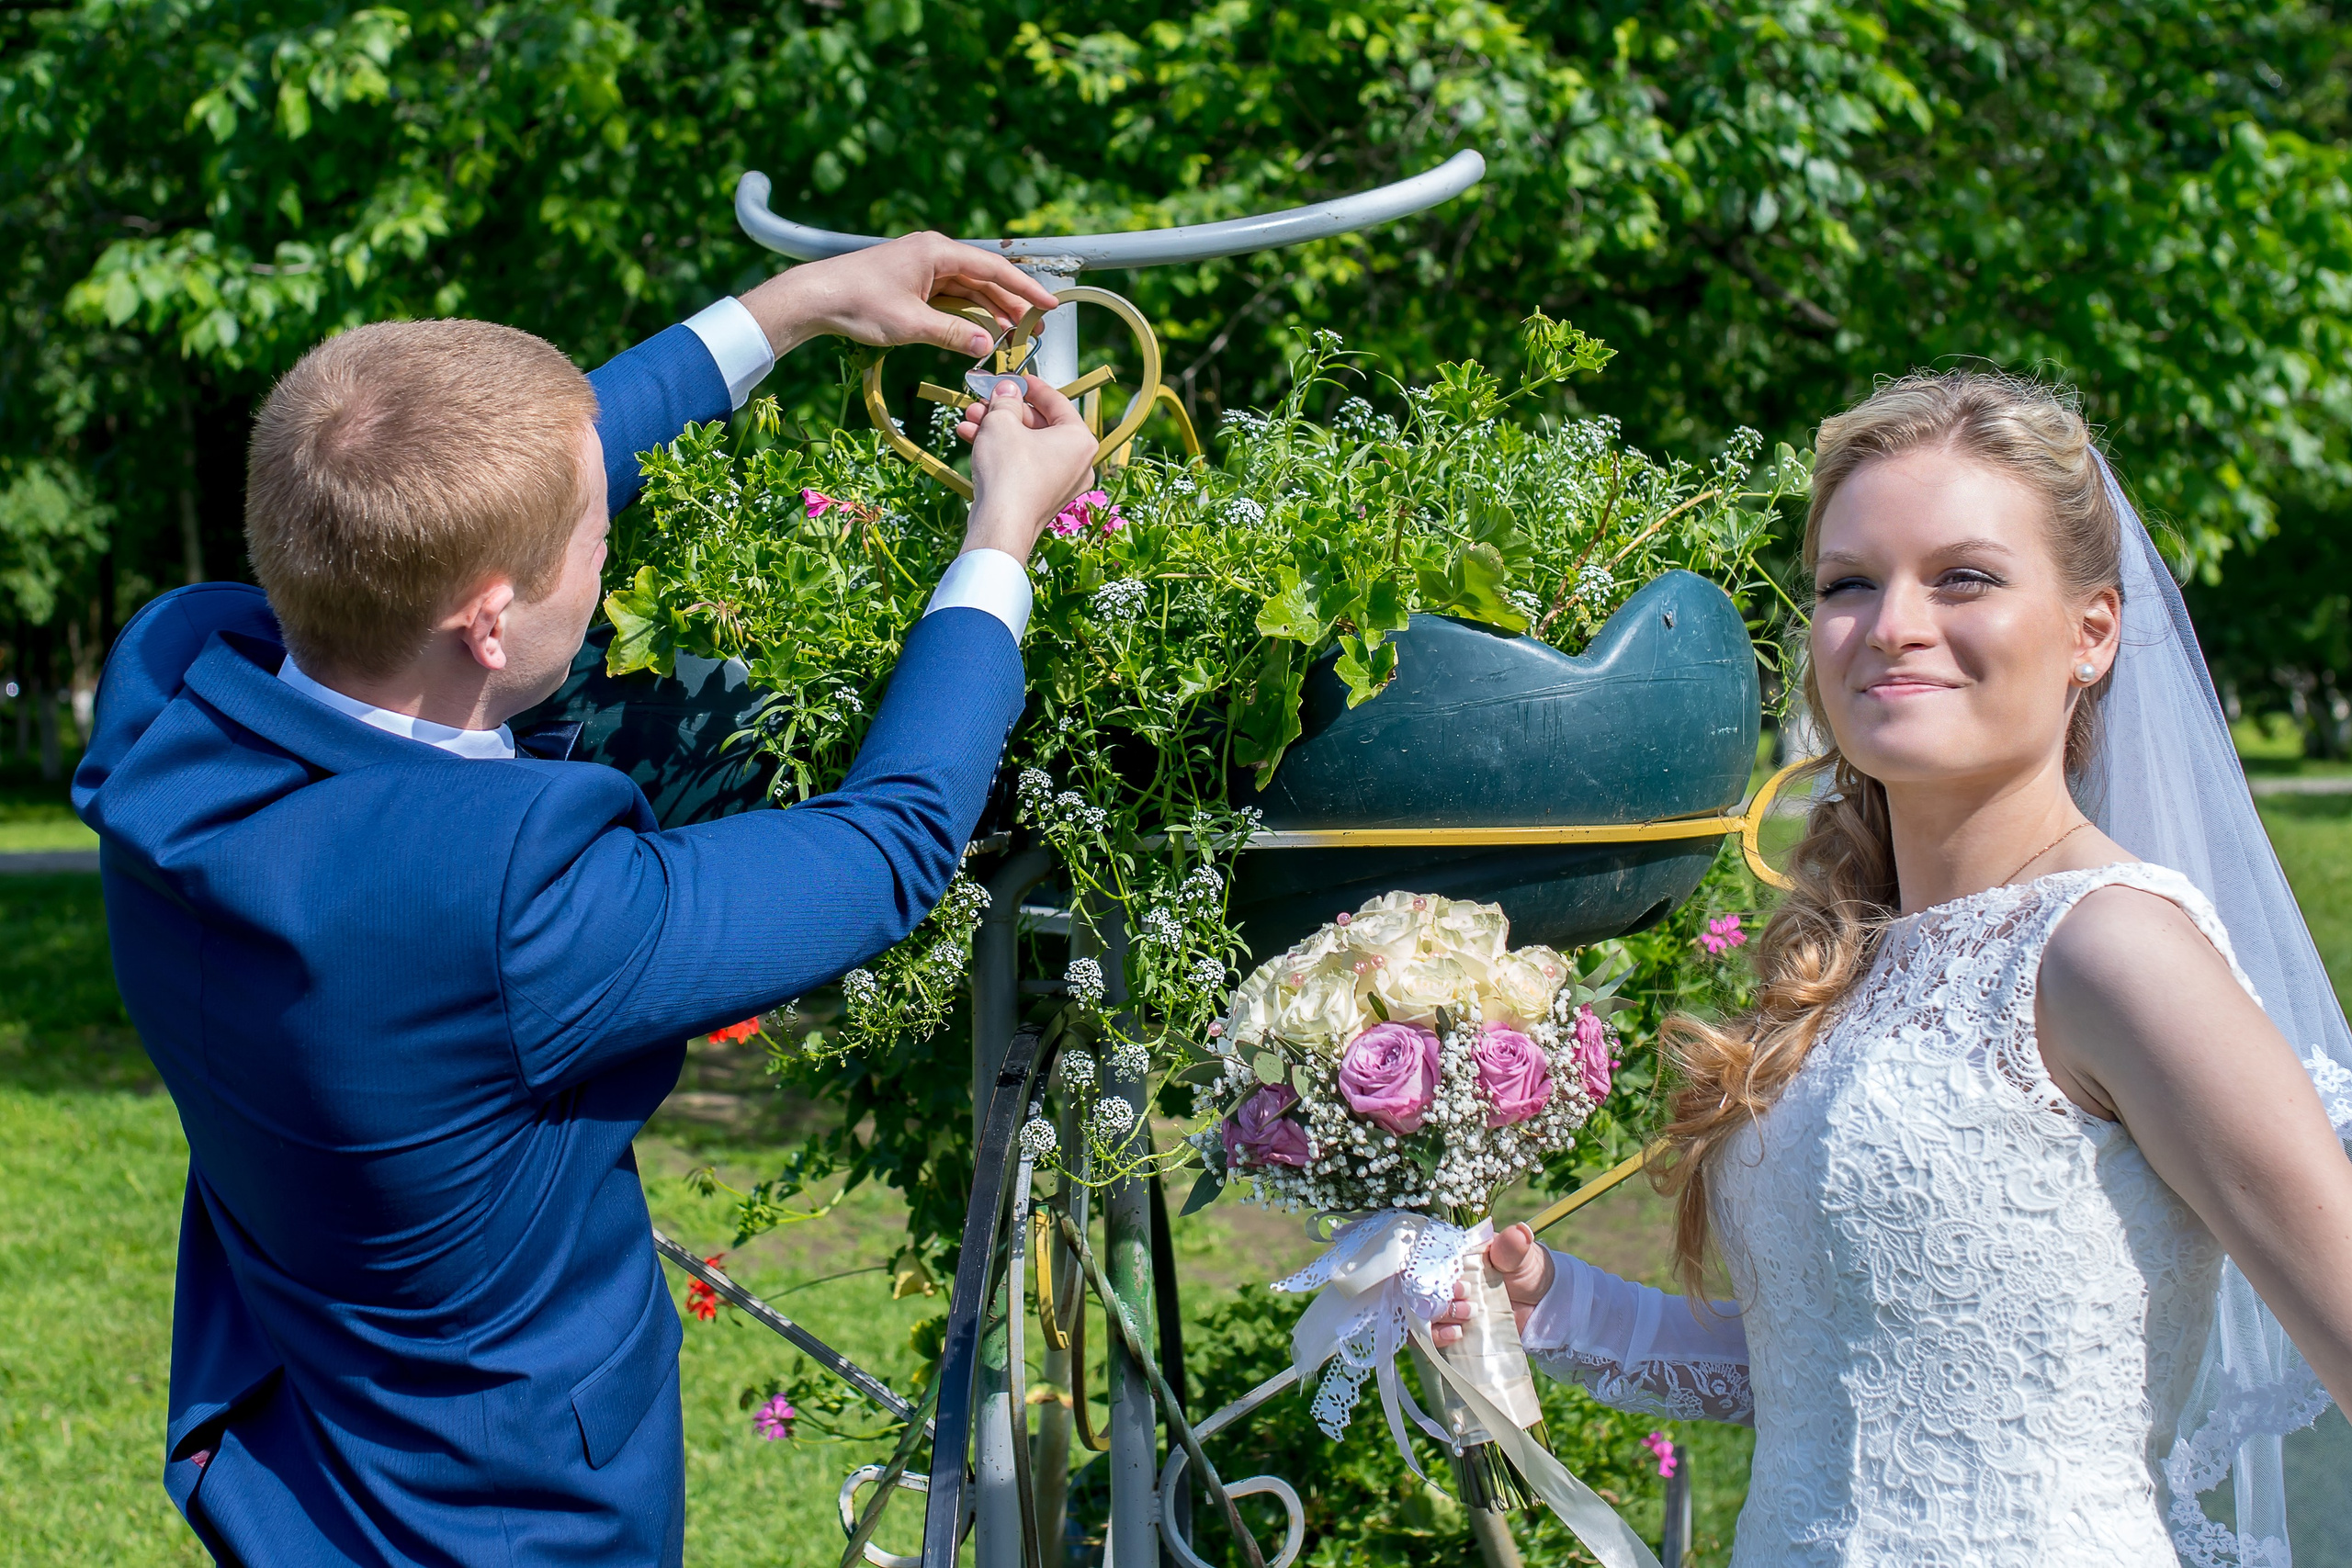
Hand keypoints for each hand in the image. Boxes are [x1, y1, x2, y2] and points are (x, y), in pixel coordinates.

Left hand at [735, 231, 1060, 358]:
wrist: (816, 297)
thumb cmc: (860, 303)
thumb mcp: (911, 324)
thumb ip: (953, 334)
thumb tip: (989, 344)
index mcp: (938, 252)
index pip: (994, 269)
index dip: (1025, 289)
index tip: (1050, 305)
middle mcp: (934, 253)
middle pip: (984, 278)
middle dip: (1011, 303)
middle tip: (1036, 326)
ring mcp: (923, 267)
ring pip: (968, 289)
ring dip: (991, 310)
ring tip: (1014, 333)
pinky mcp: (912, 282)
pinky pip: (950, 296)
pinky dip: (967, 312)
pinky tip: (981, 329)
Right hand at [955, 376, 1097, 563]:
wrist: (1000, 526)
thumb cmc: (1009, 473)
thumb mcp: (1002, 422)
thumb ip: (1006, 399)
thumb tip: (1007, 389)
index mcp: (1080, 440)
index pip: (1057, 401)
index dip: (1032, 386)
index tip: (1015, 378)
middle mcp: (1078, 463)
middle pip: (1039, 424)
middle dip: (1006, 410)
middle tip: (983, 400)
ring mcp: (1061, 484)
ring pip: (1027, 445)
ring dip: (997, 429)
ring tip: (970, 418)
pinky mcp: (1042, 498)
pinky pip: (1023, 466)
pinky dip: (1001, 452)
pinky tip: (972, 439)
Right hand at [1430, 1223, 1556, 1345]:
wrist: (1540, 1304)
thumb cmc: (1525, 1271)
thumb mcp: (1520, 1257)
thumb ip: (1513, 1247)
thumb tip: (1519, 1233)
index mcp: (1454, 1256)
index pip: (1428, 1259)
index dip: (1436, 1270)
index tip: (1459, 1282)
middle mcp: (1443, 1279)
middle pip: (1421, 1288)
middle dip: (1438, 1297)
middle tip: (1466, 1300)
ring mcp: (1444, 1304)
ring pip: (1420, 1312)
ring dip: (1438, 1318)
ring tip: (1466, 1319)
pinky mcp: (1448, 1327)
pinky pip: (1428, 1335)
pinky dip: (1436, 1336)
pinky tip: (1455, 1335)